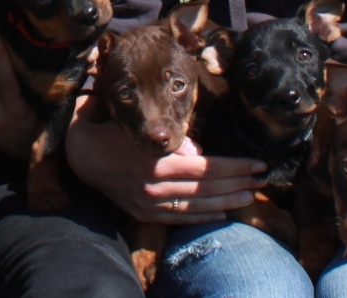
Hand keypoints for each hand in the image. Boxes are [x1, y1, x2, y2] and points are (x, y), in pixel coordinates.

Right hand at [66, 94, 266, 224]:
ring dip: (227, 202)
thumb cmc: (115, 133)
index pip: (207, 168)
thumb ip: (172, 141)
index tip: (258, 164)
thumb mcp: (141, 128)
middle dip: (239, 183)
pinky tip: (221, 214)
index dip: (235, 167)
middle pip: (207, 188)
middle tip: (264, 179)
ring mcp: (150, 204)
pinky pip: (180, 218)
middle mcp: (156, 186)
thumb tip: (199, 153)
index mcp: (157, 162)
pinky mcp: (145, 213)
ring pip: (197, 205)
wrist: (82, 158)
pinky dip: (202, 217)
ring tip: (250, 197)